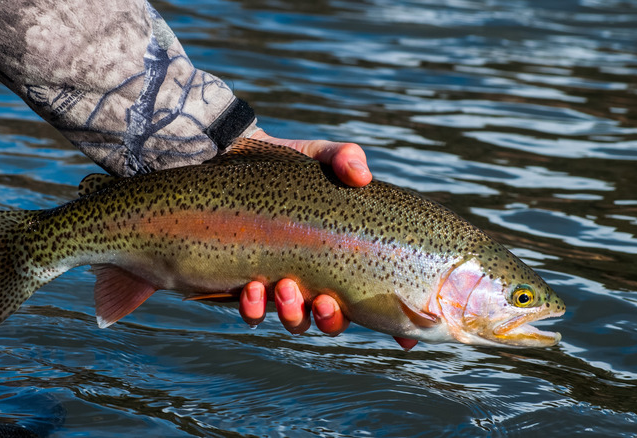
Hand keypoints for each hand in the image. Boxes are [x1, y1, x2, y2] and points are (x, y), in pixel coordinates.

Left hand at [237, 133, 416, 349]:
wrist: (230, 160)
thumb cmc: (285, 164)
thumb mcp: (318, 156)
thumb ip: (343, 158)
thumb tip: (361, 175)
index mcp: (344, 255)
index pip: (376, 297)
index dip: (395, 325)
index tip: (406, 340)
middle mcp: (317, 277)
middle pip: (335, 320)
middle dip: (332, 319)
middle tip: (323, 301)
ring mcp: (282, 283)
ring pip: (298, 322)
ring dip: (295, 314)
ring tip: (284, 287)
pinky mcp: (247, 283)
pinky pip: (254, 313)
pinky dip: (255, 309)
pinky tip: (252, 287)